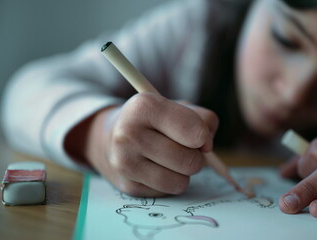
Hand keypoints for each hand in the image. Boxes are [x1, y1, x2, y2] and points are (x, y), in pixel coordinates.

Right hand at [69, 93, 218, 196]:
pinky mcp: (127, 186)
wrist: (110, 137)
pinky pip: (168, 191)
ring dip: (184, 173)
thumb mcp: (177, 107)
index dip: (204, 136)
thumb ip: (202, 119)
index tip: (200, 136)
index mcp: (144, 106)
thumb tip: (207, 148)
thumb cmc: (154, 120)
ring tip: (172, 158)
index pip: (193, 130)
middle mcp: (129, 134)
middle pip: (190, 160)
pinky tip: (157, 168)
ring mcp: (125, 163)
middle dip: (196, 157)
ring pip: (181, 181)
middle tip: (185, 148)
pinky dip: (170, 182)